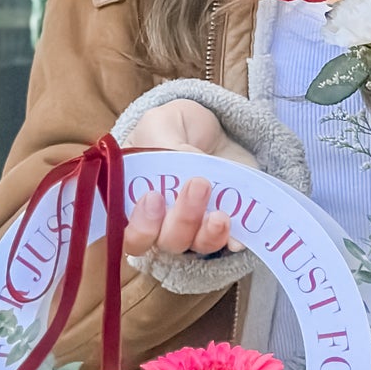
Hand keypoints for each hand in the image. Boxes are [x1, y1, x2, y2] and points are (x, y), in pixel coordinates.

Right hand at [121, 100, 254, 257]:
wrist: (212, 128)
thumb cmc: (174, 129)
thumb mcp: (160, 123)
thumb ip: (165, 145)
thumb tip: (188, 174)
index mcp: (136, 202)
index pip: (130, 234)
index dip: (141, 226)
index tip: (153, 198)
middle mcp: (163, 223)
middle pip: (167, 241)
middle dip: (183, 219)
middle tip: (198, 184)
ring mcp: (196, 226)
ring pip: (198, 245)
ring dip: (209, 234)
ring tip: (221, 213)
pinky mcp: (226, 222)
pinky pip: (229, 242)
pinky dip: (234, 240)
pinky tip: (239, 236)